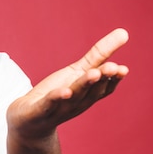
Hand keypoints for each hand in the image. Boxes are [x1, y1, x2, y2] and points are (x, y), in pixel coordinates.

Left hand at [7, 28, 129, 139]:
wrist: (28, 121)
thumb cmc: (57, 94)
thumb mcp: (77, 71)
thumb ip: (99, 54)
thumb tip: (124, 32)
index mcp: (87, 94)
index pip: (103, 88)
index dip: (113, 80)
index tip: (123, 69)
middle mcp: (75, 104)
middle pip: (90, 91)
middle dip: (101, 79)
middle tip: (113, 67)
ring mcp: (57, 109)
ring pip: (72, 97)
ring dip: (83, 85)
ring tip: (93, 73)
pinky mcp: (38, 112)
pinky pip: (47, 105)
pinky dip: (56, 98)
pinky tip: (63, 91)